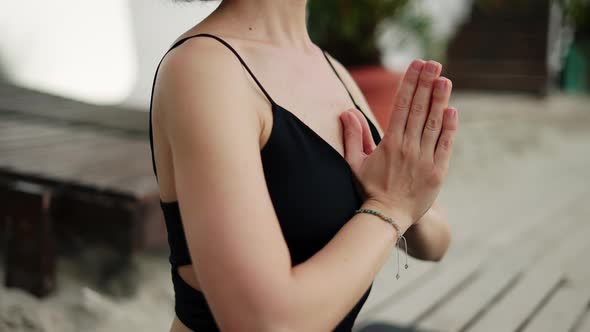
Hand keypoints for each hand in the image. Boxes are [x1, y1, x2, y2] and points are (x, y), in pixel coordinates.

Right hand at [340, 60, 457, 227]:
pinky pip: (445, 145)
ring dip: (440, 100)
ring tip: (444, 79)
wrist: (388, 216)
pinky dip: (449, 128)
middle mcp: (408, 147)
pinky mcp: (437, 171)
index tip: (416, 66)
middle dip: (426, 84)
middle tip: (433, 64)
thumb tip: (347, 112)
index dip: (409, 83)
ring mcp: (424, 159)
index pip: (401, 106)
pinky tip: (452, 110)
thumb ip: (353, 136)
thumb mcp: (355, 162)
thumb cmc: (370, 188)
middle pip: (419, 109)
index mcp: (389, 143)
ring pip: (434, 124)